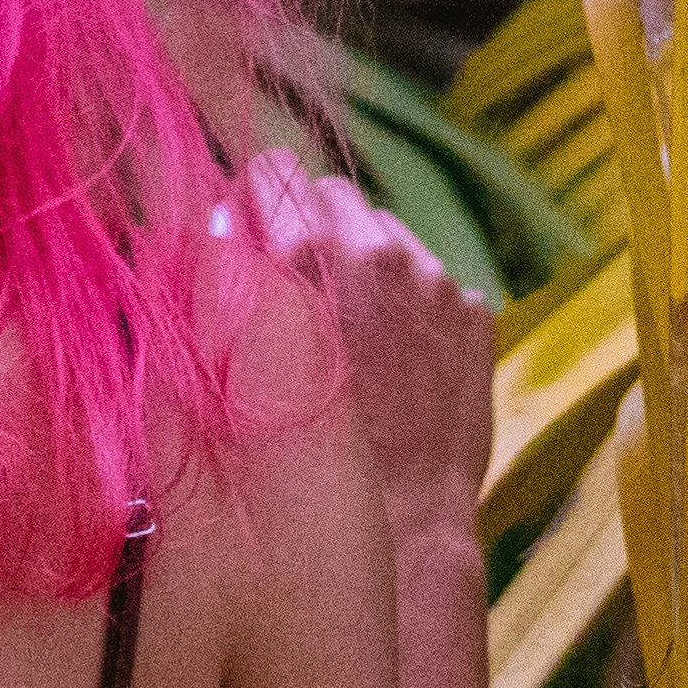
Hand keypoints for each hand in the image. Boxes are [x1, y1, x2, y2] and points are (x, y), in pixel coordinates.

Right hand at [239, 152, 491, 543]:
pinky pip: (427, 278)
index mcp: (309, 253)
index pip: (271, 170)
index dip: (253, 201)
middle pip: (330, 190)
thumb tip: (214, 231)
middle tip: (296, 282)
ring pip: (383, 230)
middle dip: (309, 224)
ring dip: (361, 260)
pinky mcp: (473, 309)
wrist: (406, 517)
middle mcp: (378, 249)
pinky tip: (395, 356)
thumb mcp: (243, 359)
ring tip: (349, 326)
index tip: (248, 234)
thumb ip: (228, 280)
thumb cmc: (304, 451)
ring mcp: (435, 278)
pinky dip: (407, 302)